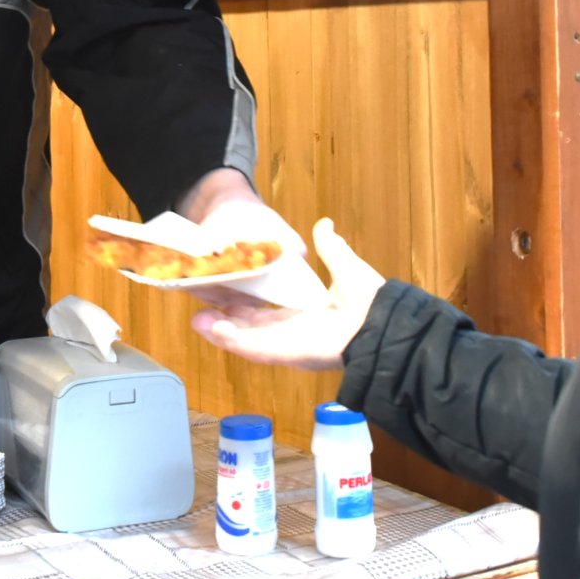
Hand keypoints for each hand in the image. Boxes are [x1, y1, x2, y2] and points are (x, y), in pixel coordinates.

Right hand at [190, 218, 386, 371]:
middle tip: (199, 306)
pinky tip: (211, 328)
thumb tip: (325, 224)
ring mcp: (288, 346)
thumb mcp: (344, 265)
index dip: (243, 302)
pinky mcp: (287, 354)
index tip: (224, 289)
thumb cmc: (370, 301)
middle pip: (249, 328)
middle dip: (224, 319)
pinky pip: (253, 349)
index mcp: (305, 315)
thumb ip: (330, 247)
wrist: (383, 323)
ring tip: (196, 319)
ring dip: (220, 331)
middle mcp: (293, 333)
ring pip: (245, 340)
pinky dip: (231, 341)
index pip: (266, 312)